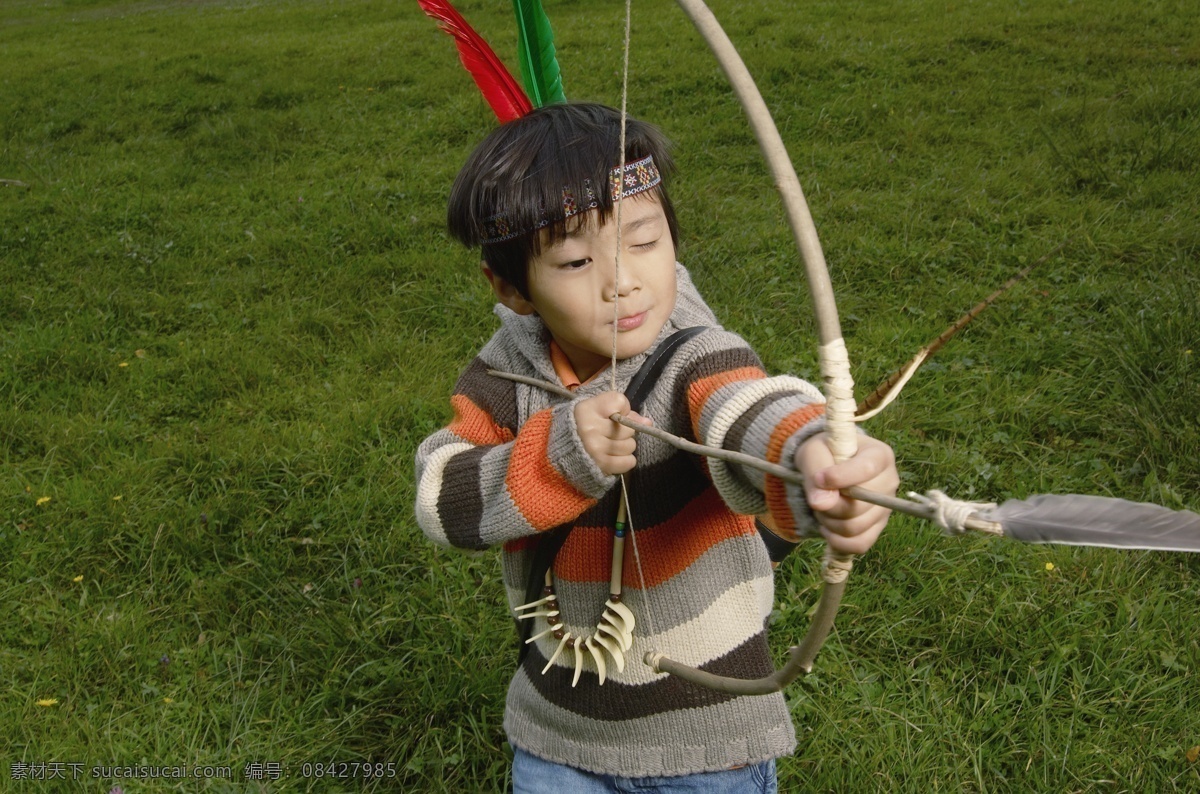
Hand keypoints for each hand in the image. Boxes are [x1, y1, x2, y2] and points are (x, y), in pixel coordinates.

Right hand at [574, 391, 651, 475]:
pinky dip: (624, 461)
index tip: (609, 415)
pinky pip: (629, 462)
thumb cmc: (582, 427)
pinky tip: (613, 457)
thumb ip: (622, 411)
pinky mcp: (601, 466)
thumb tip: (648, 423)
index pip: (619, 401)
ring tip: (609, 445)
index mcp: (586, 410)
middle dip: (624, 430)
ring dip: (624, 446)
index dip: (620, 409)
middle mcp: (590, 428)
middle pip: (629, 426)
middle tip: (610, 433)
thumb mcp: (596, 411)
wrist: (561, 454)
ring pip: (631, 445)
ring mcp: (596, 448)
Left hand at [794, 433, 898, 554]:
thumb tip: (822, 503)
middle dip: (829, 504)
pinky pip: (860, 544)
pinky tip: (827, 527)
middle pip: (859, 504)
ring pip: (856, 526)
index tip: (819, 479)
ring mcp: (886, 507)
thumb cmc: (823, 453)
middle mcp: (889, 481)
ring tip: (821, 508)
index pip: (867, 469)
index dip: (841, 477)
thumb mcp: (813, 451)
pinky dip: (837, 540)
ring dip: (829, 521)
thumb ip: (815, 469)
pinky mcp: (878, 528)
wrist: (826, 468)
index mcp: (879, 455)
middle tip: (816, 495)